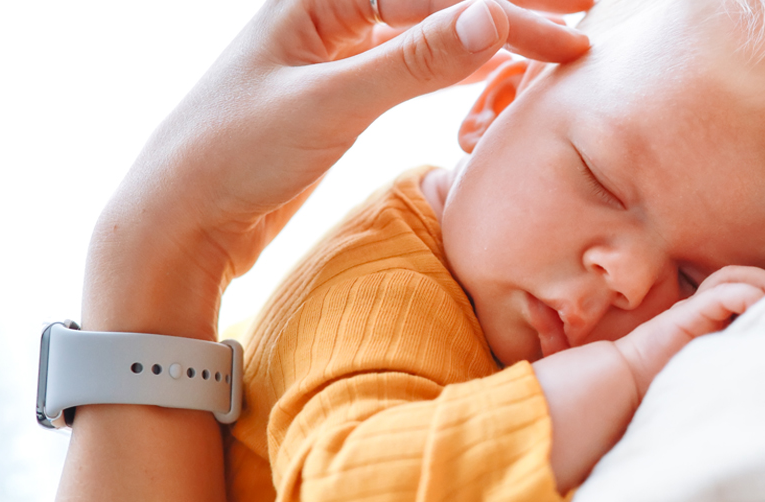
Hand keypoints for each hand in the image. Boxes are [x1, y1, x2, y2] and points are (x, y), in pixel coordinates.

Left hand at [84, 0, 591, 339]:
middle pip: (441, 1)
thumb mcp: (328, 105)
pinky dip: (458, 69)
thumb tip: (494, 15)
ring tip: (557, 44)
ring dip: (492, 37)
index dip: (515, 5)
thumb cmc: (231, 154)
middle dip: (513, 7)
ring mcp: (336, 50)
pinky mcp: (339, 92)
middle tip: (586, 14)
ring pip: (432, 31)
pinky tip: (493, 74)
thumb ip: (412, 61)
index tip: (577, 20)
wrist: (178, 217)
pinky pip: (414, 65)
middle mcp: (331, 10)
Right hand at [613, 266, 764, 397]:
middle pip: (742, 278)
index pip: (747, 292)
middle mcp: (705, 310)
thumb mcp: (715, 372)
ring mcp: (694, 310)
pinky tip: (758, 304)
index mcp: (712, 321)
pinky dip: (743, 295)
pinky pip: (719, 295)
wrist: (628, 386)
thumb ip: (738, 362)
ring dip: (760, 283)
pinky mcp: (686, 315)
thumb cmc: (669, 386)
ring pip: (731, 278)